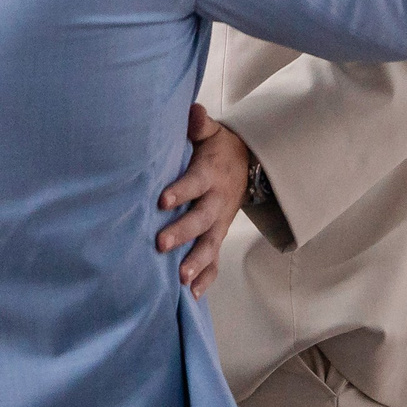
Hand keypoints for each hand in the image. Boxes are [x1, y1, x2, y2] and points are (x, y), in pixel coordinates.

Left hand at [158, 102, 250, 296]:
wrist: (246, 164)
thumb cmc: (216, 147)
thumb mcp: (210, 132)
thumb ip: (199, 124)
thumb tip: (193, 111)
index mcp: (210, 175)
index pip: (194, 183)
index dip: (180, 191)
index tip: (162, 199)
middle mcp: (216, 202)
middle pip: (201, 220)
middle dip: (182, 232)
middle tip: (160, 244)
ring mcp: (219, 223)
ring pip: (210, 245)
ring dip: (196, 262)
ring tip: (181, 278)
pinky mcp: (218, 235)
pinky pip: (215, 260)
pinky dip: (206, 277)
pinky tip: (193, 295)